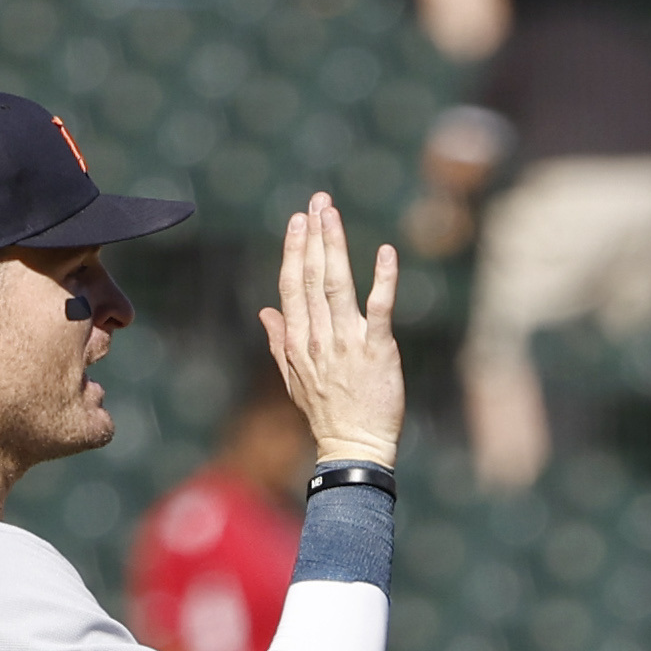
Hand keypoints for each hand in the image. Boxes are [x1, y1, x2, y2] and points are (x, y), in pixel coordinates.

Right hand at [261, 193, 404, 469]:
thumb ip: (279, 342)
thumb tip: (265, 311)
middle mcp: (318, 337)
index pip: (292, 286)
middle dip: (313, 236)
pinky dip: (383, 279)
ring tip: (333, 214)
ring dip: (335, 245)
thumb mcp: (292, 380)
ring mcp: (347, 342)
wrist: (353, 448)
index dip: (294, 250)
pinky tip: (385, 252)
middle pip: (312, 277)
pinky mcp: (378, 350)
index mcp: (297, 341)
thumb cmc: (326, 415)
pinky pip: (380, 308)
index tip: (298, 220)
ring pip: (338, 284)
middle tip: (318, 202)